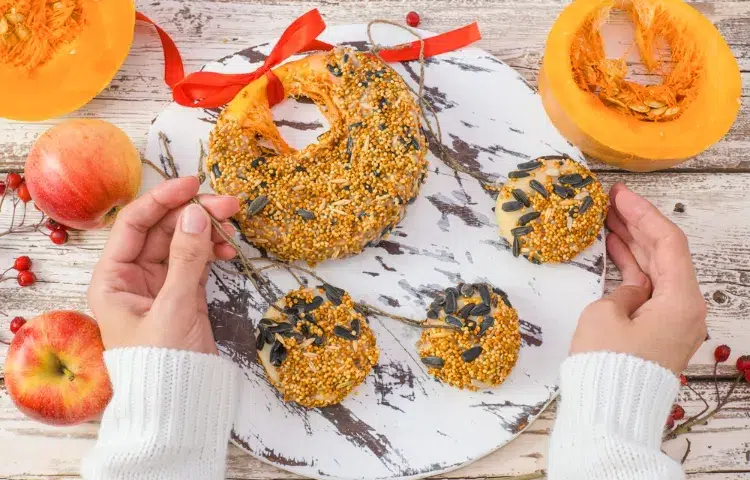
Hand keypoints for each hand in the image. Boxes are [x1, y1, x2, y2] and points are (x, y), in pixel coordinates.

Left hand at [88, 177, 239, 353]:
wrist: (178, 404)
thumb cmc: (163, 362)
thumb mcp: (175, 307)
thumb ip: (186, 258)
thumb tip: (196, 213)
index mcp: (113, 278)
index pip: (134, 224)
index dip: (162, 199)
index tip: (193, 185)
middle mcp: (132, 277)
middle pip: (162, 229)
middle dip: (193, 214)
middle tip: (228, 205)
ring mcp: (158, 284)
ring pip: (182, 242)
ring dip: (206, 230)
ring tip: (232, 225)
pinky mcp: (181, 294)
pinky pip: (195, 260)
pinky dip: (211, 251)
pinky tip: (228, 247)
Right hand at [570, 183, 706, 373]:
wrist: (611, 413)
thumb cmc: (608, 363)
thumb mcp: (605, 314)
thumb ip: (622, 290)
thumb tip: (630, 291)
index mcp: (682, 300)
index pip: (669, 242)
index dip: (644, 213)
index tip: (620, 194)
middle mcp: (685, 310)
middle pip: (665, 255)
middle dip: (638, 225)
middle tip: (611, 202)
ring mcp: (673, 323)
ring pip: (656, 272)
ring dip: (633, 245)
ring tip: (607, 220)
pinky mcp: (657, 333)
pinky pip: (648, 292)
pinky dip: (632, 270)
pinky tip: (614, 252)